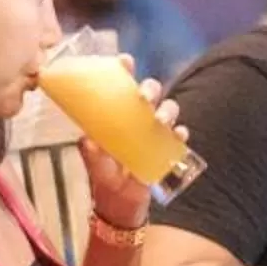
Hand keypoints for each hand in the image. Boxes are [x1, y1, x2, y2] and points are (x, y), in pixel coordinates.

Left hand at [82, 81, 179, 231]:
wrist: (120, 204)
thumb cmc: (105, 177)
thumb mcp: (95, 164)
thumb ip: (92, 153)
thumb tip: (86, 141)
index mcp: (117, 114)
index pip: (121, 85)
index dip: (124, 70)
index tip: (125, 61)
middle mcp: (138, 118)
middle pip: (150, 92)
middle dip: (150, 89)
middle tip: (143, 97)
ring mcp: (154, 132)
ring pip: (169, 110)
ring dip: (167, 110)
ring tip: (160, 120)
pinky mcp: (167, 149)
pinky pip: (178, 137)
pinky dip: (180, 134)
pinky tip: (177, 135)